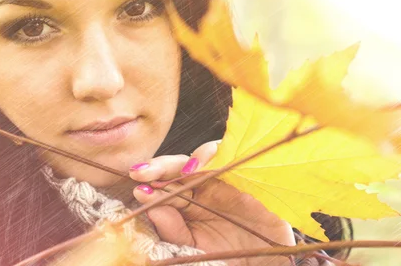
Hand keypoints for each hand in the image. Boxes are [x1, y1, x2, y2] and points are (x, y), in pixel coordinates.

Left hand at [129, 141, 295, 265]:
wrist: (273, 261)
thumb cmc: (232, 255)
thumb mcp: (198, 248)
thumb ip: (174, 231)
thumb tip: (152, 210)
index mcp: (188, 203)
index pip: (164, 188)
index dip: (150, 187)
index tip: (136, 190)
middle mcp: (203, 186)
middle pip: (176, 169)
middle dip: (157, 168)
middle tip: (139, 173)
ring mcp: (223, 177)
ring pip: (198, 158)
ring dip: (182, 161)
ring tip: (169, 172)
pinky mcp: (244, 173)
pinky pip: (226, 155)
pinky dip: (211, 155)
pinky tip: (200, 165)